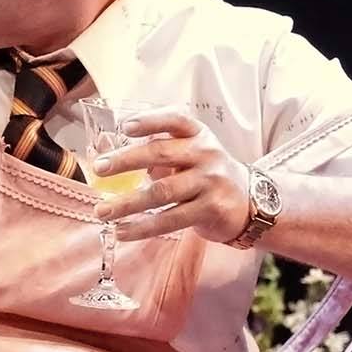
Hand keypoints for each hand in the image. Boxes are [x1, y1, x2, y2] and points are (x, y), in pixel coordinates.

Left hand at [88, 111, 255, 244]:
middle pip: (161, 154)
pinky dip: (143, 227)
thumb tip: (113, 158)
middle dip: (126, 161)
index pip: (174, 120)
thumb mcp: (192, 153)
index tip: (124, 126)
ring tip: (103, 211)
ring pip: (162, 192)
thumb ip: (160, 152)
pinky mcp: (210, 209)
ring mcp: (209, 182)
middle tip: (99, 168)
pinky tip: (122, 230)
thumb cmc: (208, 175)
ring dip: (127, 203)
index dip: (149, 120)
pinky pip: (170, 219)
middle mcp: (206, 154)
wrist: (252, 202)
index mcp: (198, 134)